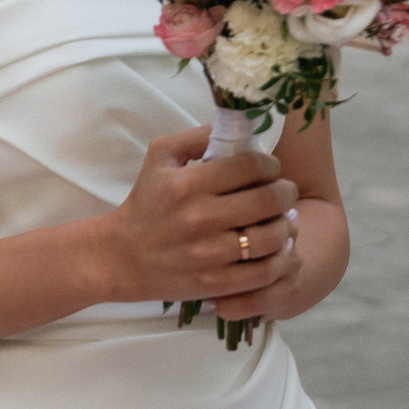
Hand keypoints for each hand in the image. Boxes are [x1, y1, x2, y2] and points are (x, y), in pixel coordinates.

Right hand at [98, 129, 298, 309]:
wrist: (122, 256)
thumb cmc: (146, 202)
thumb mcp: (160, 156)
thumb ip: (197, 137)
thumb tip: (237, 126)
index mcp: (187, 184)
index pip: (250, 166)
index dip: (271, 165)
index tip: (271, 169)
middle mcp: (199, 218)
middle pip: (268, 200)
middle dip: (286, 192)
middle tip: (285, 192)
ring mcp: (209, 254)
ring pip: (272, 237)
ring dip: (287, 225)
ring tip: (284, 220)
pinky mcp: (215, 282)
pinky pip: (264, 273)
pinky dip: (280, 259)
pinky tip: (279, 249)